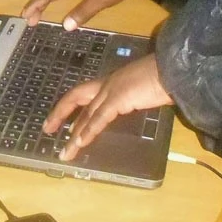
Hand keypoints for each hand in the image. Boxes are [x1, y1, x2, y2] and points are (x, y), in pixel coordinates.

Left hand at [44, 56, 172, 160]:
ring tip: (65, 152)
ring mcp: (111, 90)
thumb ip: (132, 98)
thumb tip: (130, 107)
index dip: (70, 105)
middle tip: (47, 129)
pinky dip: (89, 132)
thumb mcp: (141, 90)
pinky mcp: (118, 98)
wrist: (173, 69)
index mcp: (112, 81)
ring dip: (74, 135)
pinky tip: (80, 143)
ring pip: (86, 114)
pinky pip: (99, 118)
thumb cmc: (162, 78)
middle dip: (60, 113)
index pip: (84, 93)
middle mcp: (107, 83)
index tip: (58, 118)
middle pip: (76, 97)